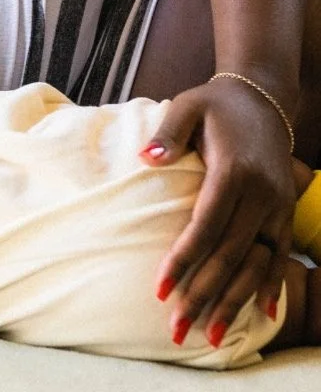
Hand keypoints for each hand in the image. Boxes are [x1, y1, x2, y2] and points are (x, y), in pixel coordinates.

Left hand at [141, 76, 295, 346]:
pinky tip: (264, 314)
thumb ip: (167, 134)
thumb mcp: (187, 107)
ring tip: (212, 335)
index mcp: (234, 171)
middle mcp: (261, 193)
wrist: (262, 96)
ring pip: (256, 261)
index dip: (183, 260)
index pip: (205, 226)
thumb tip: (148, 159)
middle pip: (229, 253)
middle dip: (202, 294)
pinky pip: (280, 253)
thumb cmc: (213, 105)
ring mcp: (277, 204)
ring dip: (234, 300)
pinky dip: (271, 284)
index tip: (160, 290)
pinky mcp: (284, 210)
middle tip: (178, 328)